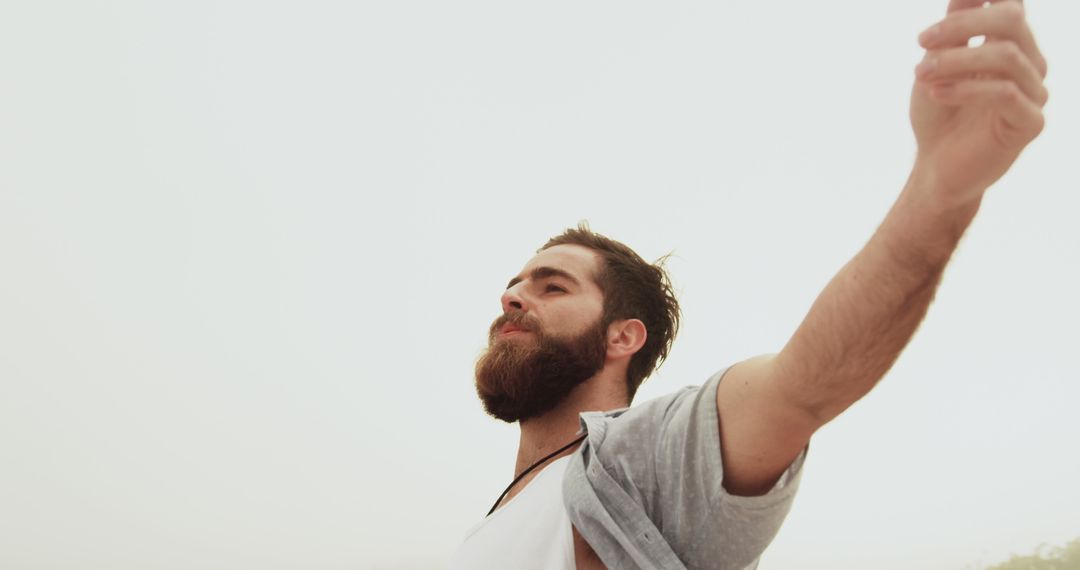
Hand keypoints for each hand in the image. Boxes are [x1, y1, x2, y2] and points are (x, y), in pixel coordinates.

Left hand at [910, 0, 1047, 206]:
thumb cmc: (938, 114)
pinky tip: (936, 93)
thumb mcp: (938, 63)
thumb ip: (955, 27)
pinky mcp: (1030, 123)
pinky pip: (1005, 94)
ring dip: (955, 60)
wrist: (936, 167)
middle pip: (1012, 19)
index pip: (1011, 5)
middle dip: (963, 25)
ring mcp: (1035, 93)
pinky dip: (965, 89)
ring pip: (1005, 56)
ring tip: (921, 73)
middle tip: (921, 41)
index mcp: (1010, 45)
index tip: (949, 10)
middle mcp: (1030, 64)